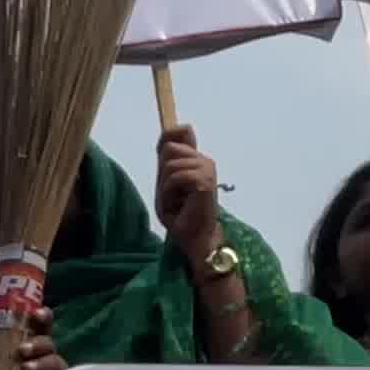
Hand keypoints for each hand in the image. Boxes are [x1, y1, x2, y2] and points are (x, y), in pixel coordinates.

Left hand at [154, 124, 222, 262]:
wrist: (195, 237)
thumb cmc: (180, 214)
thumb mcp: (166, 184)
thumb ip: (167, 161)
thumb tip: (177, 134)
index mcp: (195, 160)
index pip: (182, 132)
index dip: (168, 136)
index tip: (162, 154)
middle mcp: (204, 160)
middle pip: (169, 149)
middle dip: (162, 173)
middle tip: (172, 194)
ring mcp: (207, 168)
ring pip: (170, 163)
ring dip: (166, 186)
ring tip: (177, 201)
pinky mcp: (206, 179)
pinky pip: (176, 176)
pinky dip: (170, 192)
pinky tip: (179, 204)